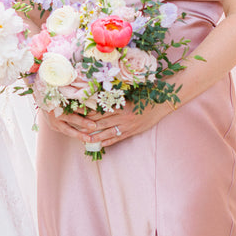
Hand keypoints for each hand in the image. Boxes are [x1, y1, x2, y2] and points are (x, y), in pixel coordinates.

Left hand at [44, 100, 171, 149]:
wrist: (162, 104)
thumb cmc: (146, 94)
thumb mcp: (130, 92)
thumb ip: (116, 94)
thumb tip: (99, 91)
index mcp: (120, 105)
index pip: (99, 110)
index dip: (86, 112)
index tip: (75, 112)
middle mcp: (122, 116)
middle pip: (99, 122)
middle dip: (86, 125)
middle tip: (73, 126)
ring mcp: (127, 126)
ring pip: (106, 132)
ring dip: (94, 136)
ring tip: (82, 138)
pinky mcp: (132, 132)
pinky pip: (117, 138)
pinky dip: (107, 141)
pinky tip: (99, 144)